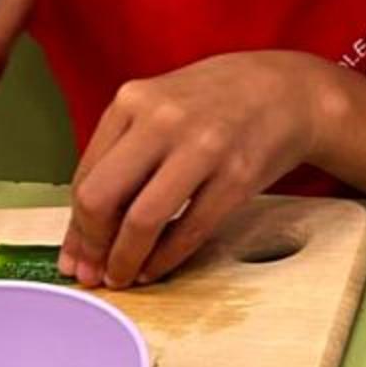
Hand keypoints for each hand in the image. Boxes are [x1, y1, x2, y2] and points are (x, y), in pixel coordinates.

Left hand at [61, 53, 322, 288]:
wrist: (288, 90)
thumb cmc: (216, 102)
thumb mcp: (161, 106)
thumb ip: (122, 154)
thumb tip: (83, 234)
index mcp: (134, 100)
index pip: (85, 177)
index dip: (76, 227)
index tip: (76, 257)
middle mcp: (163, 120)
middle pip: (101, 197)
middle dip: (92, 246)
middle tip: (94, 271)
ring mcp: (202, 147)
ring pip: (142, 220)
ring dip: (125, 260)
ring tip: (124, 276)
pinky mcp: (237, 176)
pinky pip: (189, 230)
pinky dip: (165, 258)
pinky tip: (156, 267)